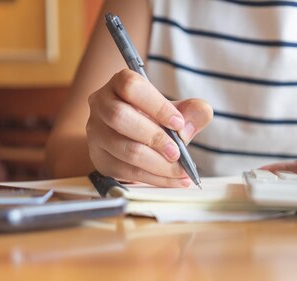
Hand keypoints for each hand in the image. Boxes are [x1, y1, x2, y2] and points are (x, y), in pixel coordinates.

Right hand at [86, 69, 212, 186]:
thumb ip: (192, 111)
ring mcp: (96, 133)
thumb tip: (201, 113)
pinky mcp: (100, 159)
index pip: (131, 87)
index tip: (178, 123)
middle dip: (154, 138)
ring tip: (181, 172)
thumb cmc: (153, 120)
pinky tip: (174, 180)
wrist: (130, 141)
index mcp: (119, 84)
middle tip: (177, 153)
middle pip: (120, 117)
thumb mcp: (174, 112)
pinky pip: (127, 172)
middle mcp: (101, 105)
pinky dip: (154, 179)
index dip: (157, 105)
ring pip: (125, 150)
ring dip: (158, 164)